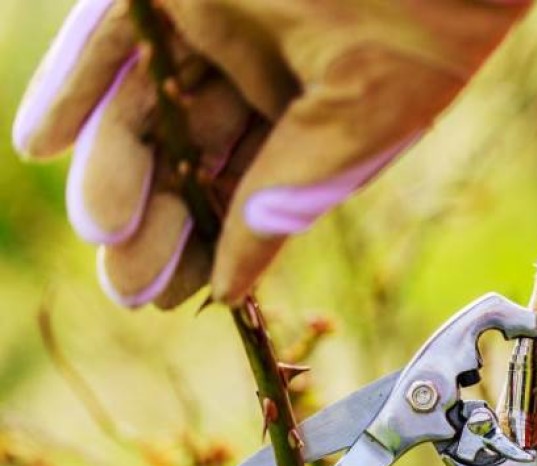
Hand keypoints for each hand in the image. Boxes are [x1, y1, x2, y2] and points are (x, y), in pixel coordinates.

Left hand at [14, 0, 527, 307]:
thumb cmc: (427, 25)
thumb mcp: (361, 123)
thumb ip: (291, 195)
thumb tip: (233, 285)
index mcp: (316, 108)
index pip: (250, 187)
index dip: (213, 244)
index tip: (179, 299)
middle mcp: (260, 67)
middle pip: (191, 155)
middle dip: (160, 221)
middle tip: (130, 284)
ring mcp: (215, 21)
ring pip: (148, 106)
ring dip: (115, 170)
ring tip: (103, 230)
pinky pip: (111, 36)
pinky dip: (75, 87)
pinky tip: (43, 144)